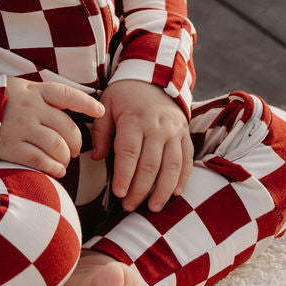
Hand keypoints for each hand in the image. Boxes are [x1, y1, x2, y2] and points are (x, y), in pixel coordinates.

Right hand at [0, 77, 104, 176]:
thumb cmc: (0, 101)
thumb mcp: (23, 89)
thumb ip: (45, 97)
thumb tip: (73, 107)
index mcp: (36, 91)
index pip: (67, 95)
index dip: (87, 103)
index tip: (100, 111)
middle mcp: (31, 109)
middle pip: (67, 127)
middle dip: (77, 142)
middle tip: (76, 150)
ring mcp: (21, 128)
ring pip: (56, 146)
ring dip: (66, 157)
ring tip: (65, 161)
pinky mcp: (10, 147)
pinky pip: (39, 160)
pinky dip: (53, 168)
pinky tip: (56, 170)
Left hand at [91, 79, 192, 213]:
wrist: (153, 77)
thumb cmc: (125, 94)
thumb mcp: (107, 105)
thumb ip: (101, 132)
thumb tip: (98, 158)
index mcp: (134, 120)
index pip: (129, 153)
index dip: (124, 176)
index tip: (119, 194)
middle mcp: (157, 127)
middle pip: (150, 164)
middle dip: (140, 189)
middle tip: (129, 207)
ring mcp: (174, 131)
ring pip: (172, 166)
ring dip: (163, 190)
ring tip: (153, 208)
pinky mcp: (185, 134)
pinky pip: (187, 159)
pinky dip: (183, 178)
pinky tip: (175, 194)